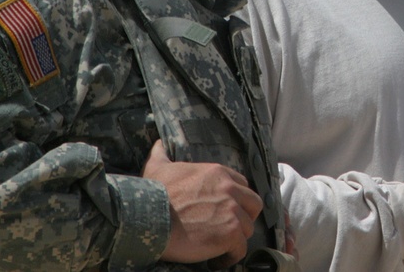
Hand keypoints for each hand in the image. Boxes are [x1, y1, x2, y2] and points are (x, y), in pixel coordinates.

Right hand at [142, 139, 263, 264]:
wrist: (150, 218)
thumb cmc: (153, 194)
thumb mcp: (158, 167)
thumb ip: (161, 153)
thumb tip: (158, 143)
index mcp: (218, 173)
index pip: (242, 186)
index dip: (236, 200)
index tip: (224, 211)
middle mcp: (230, 189)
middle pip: (253, 205)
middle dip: (244, 217)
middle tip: (227, 229)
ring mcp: (232, 211)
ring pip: (247, 229)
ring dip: (235, 239)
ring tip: (219, 247)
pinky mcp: (231, 233)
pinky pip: (240, 249)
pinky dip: (230, 257)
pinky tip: (216, 260)